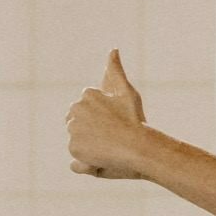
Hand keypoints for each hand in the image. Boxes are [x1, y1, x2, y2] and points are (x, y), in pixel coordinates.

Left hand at [66, 48, 146, 178]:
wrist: (141, 147)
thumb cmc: (137, 121)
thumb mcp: (127, 92)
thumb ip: (116, 70)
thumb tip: (113, 49)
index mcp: (87, 95)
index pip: (88, 113)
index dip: (103, 123)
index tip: (116, 127)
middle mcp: (76, 110)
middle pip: (81, 128)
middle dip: (94, 136)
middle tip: (114, 140)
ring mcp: (74, 130)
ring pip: (81, 145)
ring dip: (93, 150)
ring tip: (111, 150)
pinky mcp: (74, 149)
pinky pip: (76, 163)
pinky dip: (88, 165)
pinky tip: (103, 161)